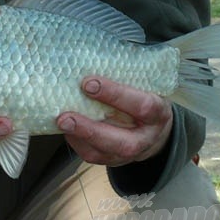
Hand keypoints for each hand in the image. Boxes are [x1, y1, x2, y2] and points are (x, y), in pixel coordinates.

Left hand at [56, 77, 172, 166]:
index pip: (141, 106)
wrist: (154, 130)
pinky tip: (67, 129)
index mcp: (158, 113)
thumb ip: (125, 76)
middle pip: (122, 142)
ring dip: (80, 137)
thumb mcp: (144, 85)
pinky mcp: (115, 161)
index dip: (115, 95)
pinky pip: (94, 156)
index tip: (88, 83)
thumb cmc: (144, 97)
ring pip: (105, 153)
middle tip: (65, 117)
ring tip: (61, 122)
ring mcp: (131, 154)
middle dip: (91, 129)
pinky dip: (77, 142)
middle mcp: (146, 138)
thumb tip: (89, 58)